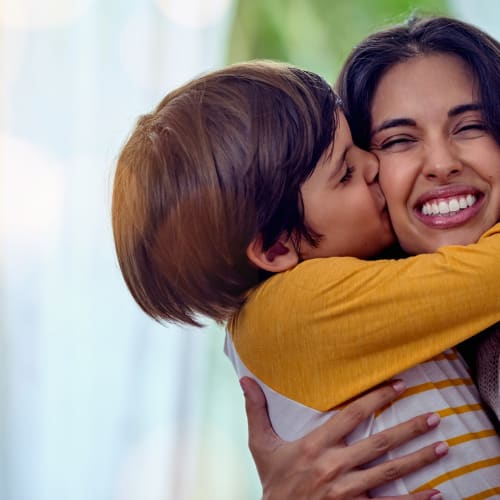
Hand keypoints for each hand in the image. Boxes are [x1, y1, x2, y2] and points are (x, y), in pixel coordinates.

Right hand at [240, 377, 446, 499]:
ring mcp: (347, 492)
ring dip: (418, 460)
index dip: (376, 398)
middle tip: (434, 417)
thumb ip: (255, 410)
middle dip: (409, 429)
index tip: (399, 386)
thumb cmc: (272, 481)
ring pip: (389, 472)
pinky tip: (435, 493)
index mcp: (315, 446)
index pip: (351, 415)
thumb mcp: (261, 444)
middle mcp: (334, 467)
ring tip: (442, 447)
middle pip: (378, 443)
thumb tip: (244, 378)